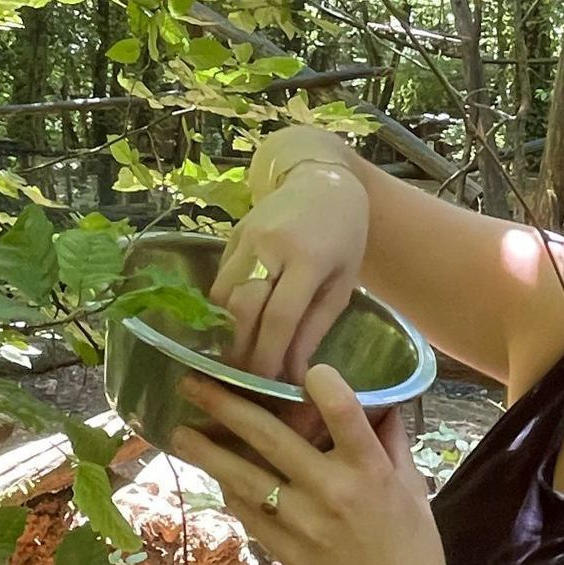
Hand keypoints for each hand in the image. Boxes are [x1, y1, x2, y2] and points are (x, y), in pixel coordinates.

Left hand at [168, 365, 467, 564]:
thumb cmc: (414, 545)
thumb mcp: (411, 485)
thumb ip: (390, 439)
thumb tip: (379, 397)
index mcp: (370, 470)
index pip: (345, 414)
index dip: (323, 384)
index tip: (304, 365)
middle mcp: (333, 491)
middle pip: (271, 439)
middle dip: (227, 406)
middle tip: (193, 383)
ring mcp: (304, 524)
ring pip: (245, 478)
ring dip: (208, 454)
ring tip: (179, 432)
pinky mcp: (287, 553)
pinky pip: (248, 515)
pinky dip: (230, 493)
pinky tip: (215, 477)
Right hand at [211, 164, 367, 382]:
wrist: (320, 179)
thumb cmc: (344, 234)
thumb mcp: (342, 282)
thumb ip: (315, 327)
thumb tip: (292, 374)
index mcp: (307, 259)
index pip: (279, 318)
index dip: (268, 357)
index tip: (265, 385)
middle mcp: (271, 247)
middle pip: (242, 310)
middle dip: (241, 351)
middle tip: (246, 379)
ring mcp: (246, 239)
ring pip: (222, 297)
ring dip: (227, 331)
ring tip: (239, 355)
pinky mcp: (231, 235)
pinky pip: (219, 280)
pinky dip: (224, 308)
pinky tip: (235, 324)